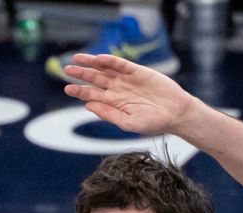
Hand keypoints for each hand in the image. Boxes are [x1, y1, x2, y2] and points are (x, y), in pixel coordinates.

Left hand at [63, 54, 194, 136]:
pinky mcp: (138, 71)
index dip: (79, 92)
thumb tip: (87, 106)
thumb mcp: (128, 124)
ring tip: (77, 59)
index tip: (67, 89)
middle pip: (95, 79)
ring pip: (105, 69)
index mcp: (113, 104)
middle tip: (66, 69)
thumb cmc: (154, 123)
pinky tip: (100, 58)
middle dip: (81, 74)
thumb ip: (108, 115)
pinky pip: (121, 64)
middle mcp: (117, 90)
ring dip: (91, 63)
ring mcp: (127, 80)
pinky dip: (111, 60)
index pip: (92, 96)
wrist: (176, 113)